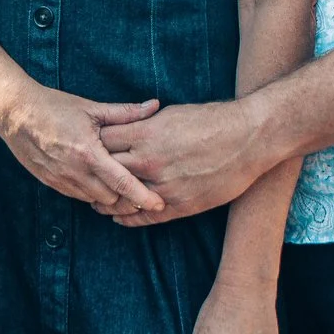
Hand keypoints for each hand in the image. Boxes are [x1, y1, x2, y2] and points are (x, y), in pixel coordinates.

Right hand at [0, 83, 166, 212]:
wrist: (16, 113)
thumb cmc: (55, 106)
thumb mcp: (92, 108)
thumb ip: (126, 113)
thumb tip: (155, 106)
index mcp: (89, 153)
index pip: (122, 183)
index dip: (143, 197)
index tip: (160, 203)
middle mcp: (75, 172)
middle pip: (111, 198)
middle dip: (127, 196)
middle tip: (142, 188)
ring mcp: (61, 180)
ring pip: (94, 201)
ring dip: (108, 195)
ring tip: (120, 185)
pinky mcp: (51, 183)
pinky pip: (78, 196)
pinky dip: (90, 192)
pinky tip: (96, 180)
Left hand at [99, 99, 270, 222]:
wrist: (249, 139)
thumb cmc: (213, 120)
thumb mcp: (173, 113)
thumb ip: (146, 124)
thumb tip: (128, 128)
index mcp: (147, 133)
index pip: (104, 141)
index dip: (93, 145)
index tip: (87, 148)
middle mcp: (150, 161)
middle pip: (106, 171)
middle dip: (94, 174)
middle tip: (84, 179)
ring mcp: (164, 186)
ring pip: (122, 200)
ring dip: (106, 202)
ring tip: (96, 202)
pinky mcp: (180, 205)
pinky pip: (145, 218)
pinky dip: (129, 219)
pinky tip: (120, 219)